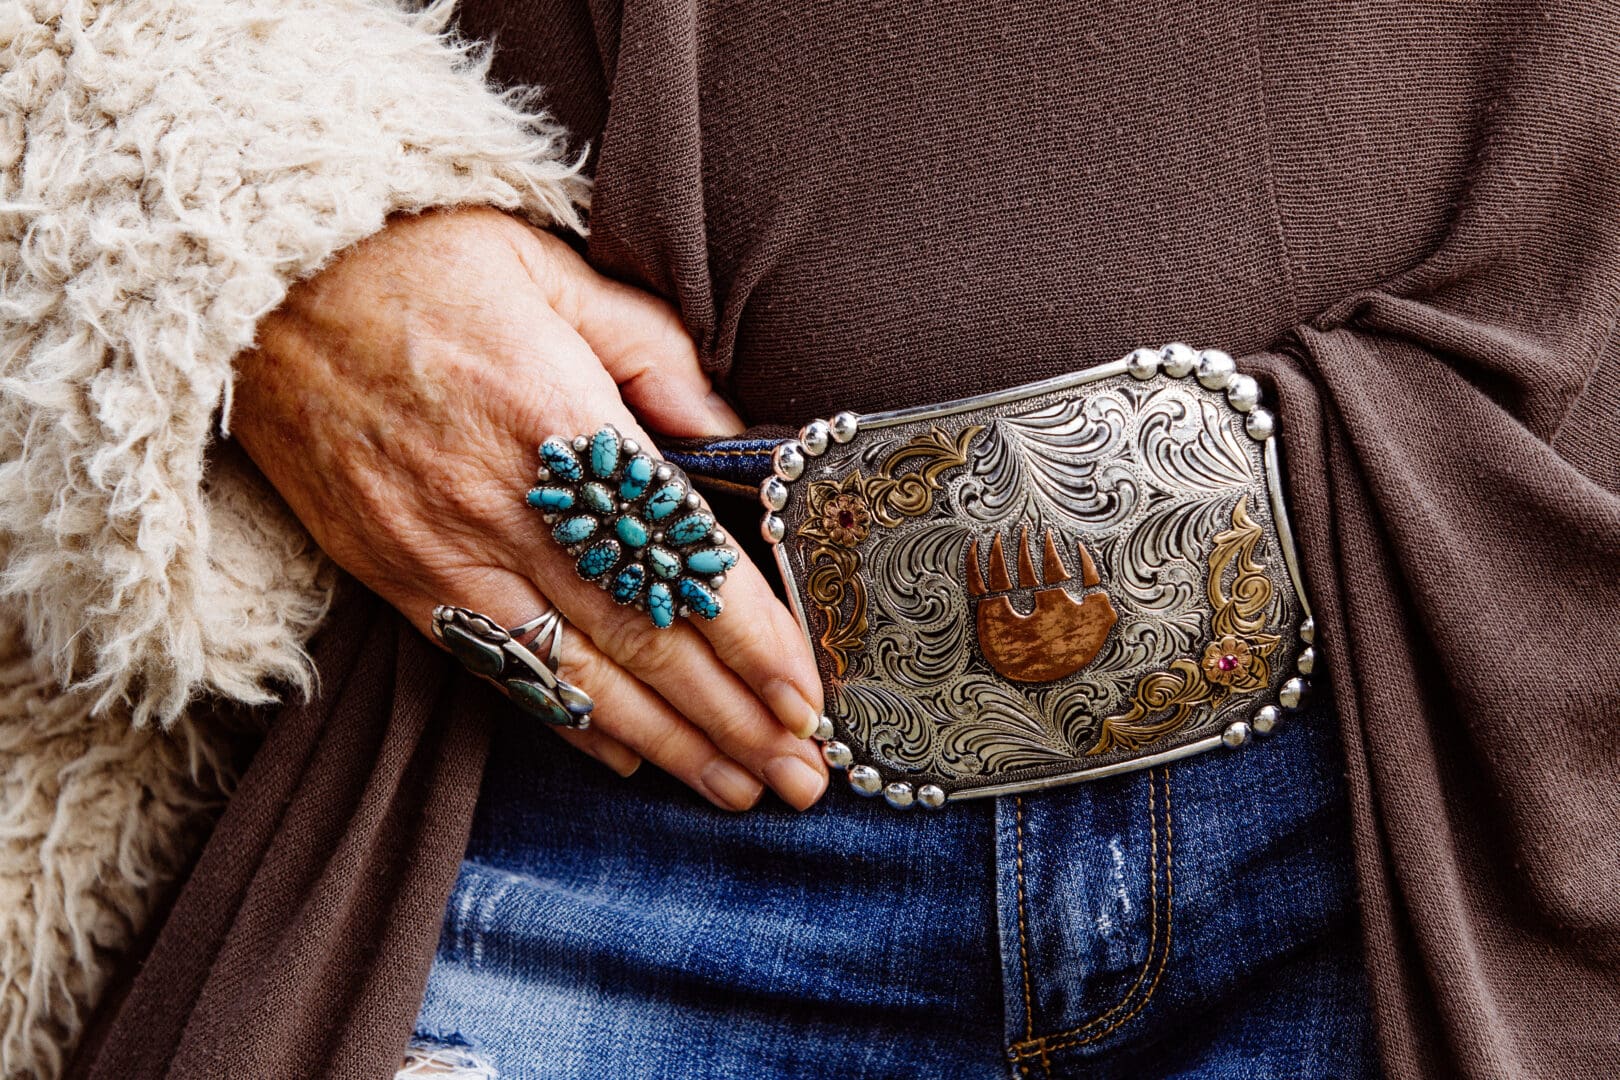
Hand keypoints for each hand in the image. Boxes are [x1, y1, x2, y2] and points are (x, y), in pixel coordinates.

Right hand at [232, 208, 827, 810]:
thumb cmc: (423, 265)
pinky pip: (498, 668)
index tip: (808, 691)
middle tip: (802, 775)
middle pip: (642, 635)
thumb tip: (729, 433)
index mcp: (561, 422)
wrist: (261, 289)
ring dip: (667, 742)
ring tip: (738, 788)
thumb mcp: (554, 273)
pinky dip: (568, 721)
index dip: (751, 635)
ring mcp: (447, 553)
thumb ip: (654, 355)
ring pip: (577, 674)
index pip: (680, 554)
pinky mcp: (398, 579)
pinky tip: (631, 759)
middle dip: (732, 716)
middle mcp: (508, 506)